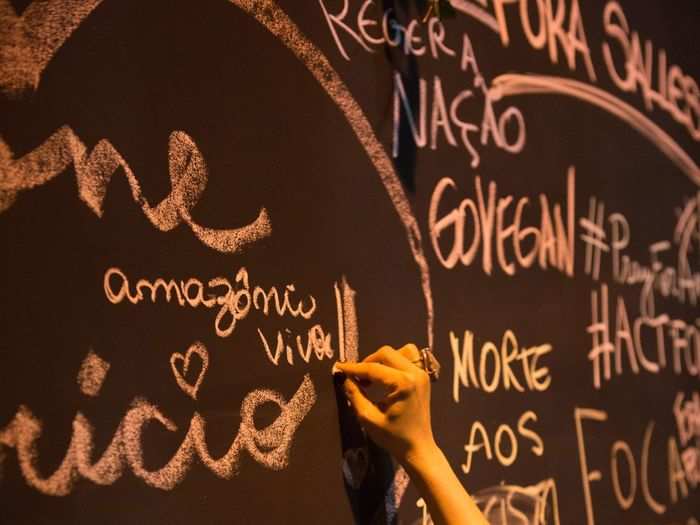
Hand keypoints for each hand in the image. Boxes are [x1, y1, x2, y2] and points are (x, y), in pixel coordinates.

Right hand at [334, 344, 436, 467]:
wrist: (418, 448)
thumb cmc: (394, 437)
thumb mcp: (368, 418)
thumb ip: (355, 395)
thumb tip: (343, 377)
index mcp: (403, 383)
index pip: (373, 368)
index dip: (353, 368)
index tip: (339, 368)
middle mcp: (415, 373)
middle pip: (386, 353)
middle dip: (367, 362)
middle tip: (356, 378)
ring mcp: (422, 373)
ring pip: (398, 351)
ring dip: (382, 360)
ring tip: (372, 377)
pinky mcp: (423, 377)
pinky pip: (408, 358)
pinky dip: (395, 362)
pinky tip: (386, 376)